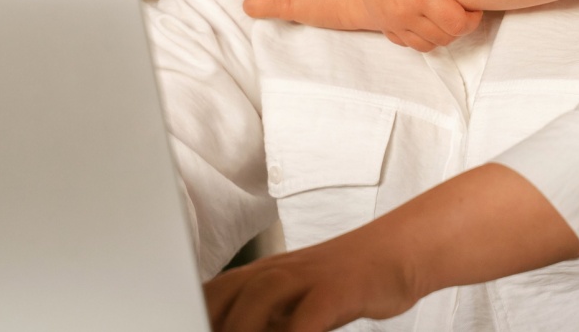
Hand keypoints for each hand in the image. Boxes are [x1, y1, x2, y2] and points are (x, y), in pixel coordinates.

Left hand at [205, 227, 421, 331]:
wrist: (395, 254)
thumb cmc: (340, 286)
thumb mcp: (294, 306)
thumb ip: (262, 322)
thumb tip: (227, 331)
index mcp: (260, 275)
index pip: (210, 296)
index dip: (196, 315)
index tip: (184, 326)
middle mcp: (277, 270)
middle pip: (225, 295)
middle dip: (210, 323)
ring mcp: (307, 276)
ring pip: (259, 299)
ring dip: (242, 329)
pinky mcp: (336, 287)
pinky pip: (308, 317)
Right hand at [348, 0, 486, 51]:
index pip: (458, 25)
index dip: (473, 18)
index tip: (474, 5)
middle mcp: (402, 13)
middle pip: (445, 38)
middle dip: (459, 26)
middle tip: (461, 7)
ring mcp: (389, 20)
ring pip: (426, 45)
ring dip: (441, 33)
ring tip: (444, 12)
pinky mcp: (380, 21)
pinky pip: (406, 42)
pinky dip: (420, 35)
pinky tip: (425, 15)